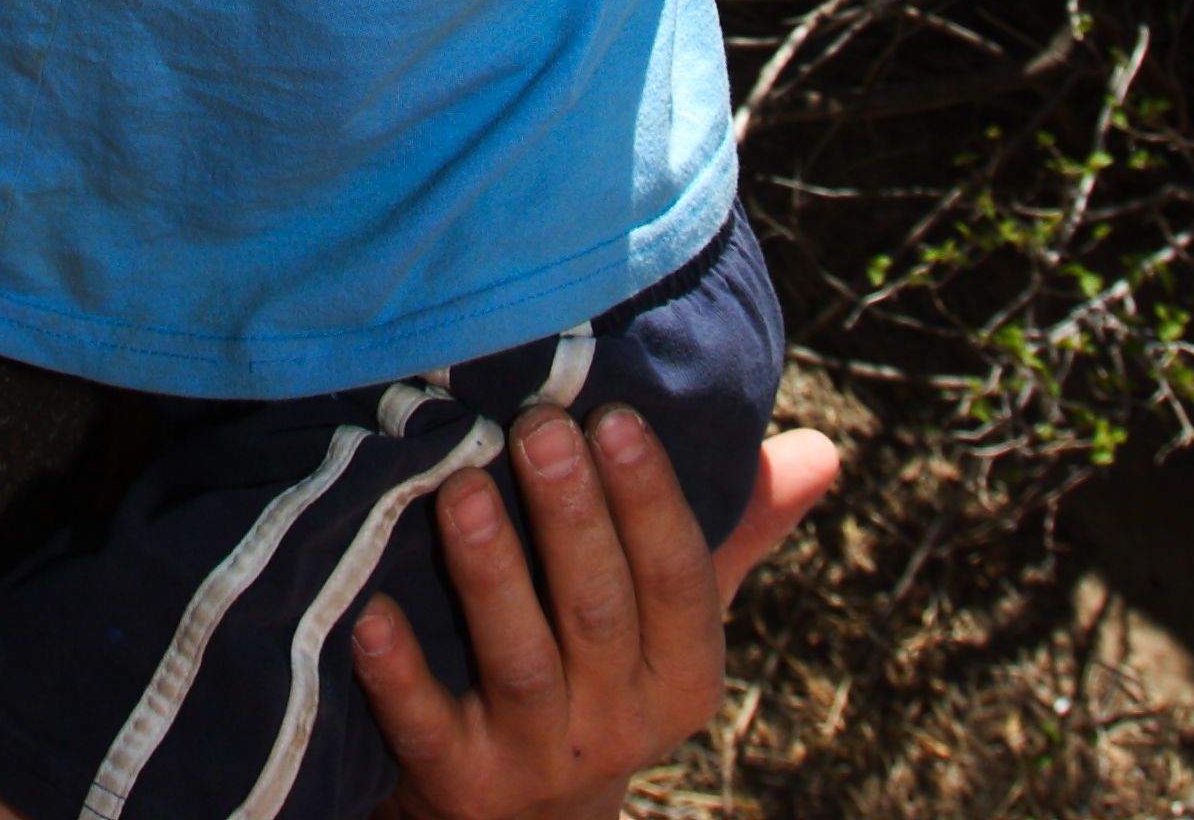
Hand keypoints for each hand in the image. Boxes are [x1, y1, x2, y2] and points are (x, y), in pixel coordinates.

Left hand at [352, 411, 840, 819]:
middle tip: (539, 426)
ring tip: (461, 487)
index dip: (650, 499)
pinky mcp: (459, 784)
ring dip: (491, 575)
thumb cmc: (606, 667)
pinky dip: (401, 676)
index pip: (678, 580)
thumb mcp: (671, 615)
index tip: (616, 414)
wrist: (530, 813)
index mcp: (680, 675)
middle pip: (600, 612)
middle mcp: (620, 724)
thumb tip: (821, 450)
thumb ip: (738, 529)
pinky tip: (373, 615)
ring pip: (522, 662)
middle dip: (572, 517)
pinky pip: (428, 730)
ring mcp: (538, 759)